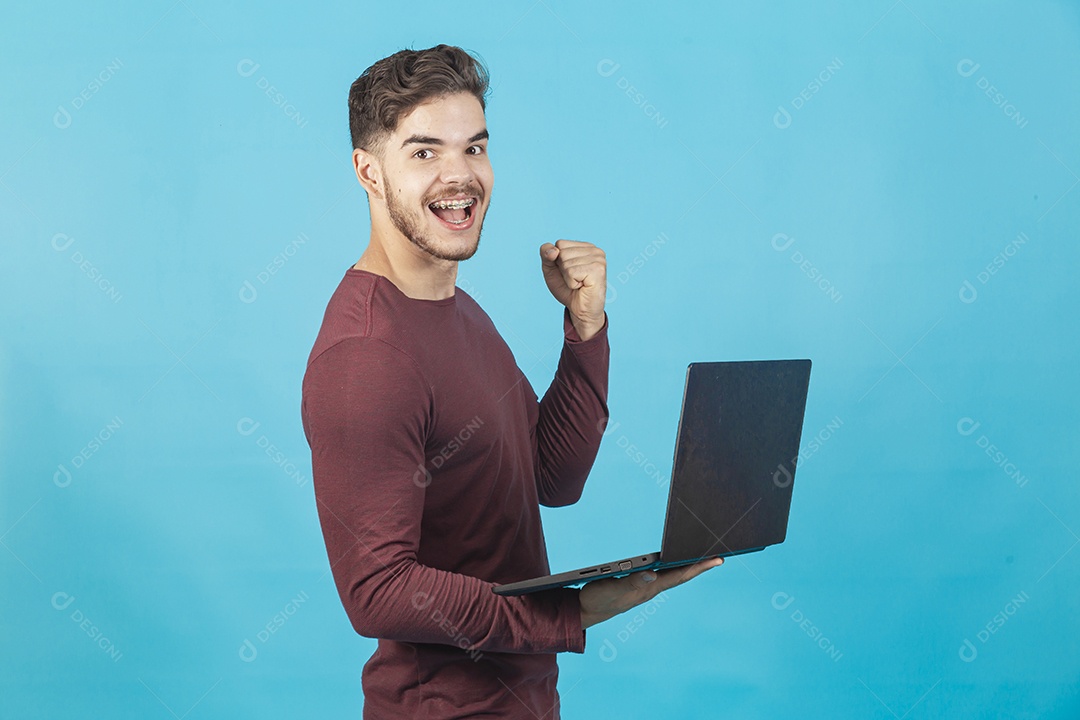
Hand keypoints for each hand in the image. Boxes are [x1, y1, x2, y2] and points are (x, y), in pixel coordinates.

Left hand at [539, 240, 606, 340]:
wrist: (580, 311)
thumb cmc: (568, 290)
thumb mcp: (551, 269)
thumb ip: (546, 254)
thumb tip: (554, 251)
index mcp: (585, 246)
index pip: (560, 244)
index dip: (557, 261)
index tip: (569, 272)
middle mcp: (594, 250)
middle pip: (562, 252)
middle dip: (562, 270)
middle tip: (575, 280)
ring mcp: (598, 259)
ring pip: (566, 263)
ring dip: (568, 278)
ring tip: (579, 284)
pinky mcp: (598, 270)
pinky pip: (571, 272)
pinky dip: (572, 283)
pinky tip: (582, 287)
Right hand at [579, 558, 723, 629]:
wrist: (585, 611)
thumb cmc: (599, 600)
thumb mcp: (613, 589)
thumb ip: (632, 581)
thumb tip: (653, 573)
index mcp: (649, 588)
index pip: (680, 575)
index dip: (699, 566)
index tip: (717, 559)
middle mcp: (651, 587)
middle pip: (681, 574)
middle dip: (700, 565)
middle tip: (719, 555)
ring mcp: (645, 586)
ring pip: (672, 574)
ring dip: (688, 565)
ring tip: (703, 556)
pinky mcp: (637, 584)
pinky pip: (661, 573)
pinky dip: (672, 565)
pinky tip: (673, 561)